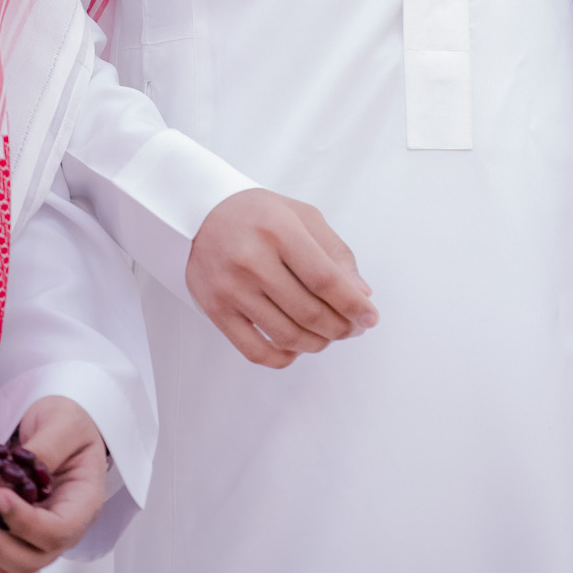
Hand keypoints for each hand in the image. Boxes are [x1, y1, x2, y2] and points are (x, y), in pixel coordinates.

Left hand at [0, 395, 107, 572]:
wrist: (57, 427)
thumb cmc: (69, 424)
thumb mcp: (64, 423)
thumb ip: (46, 446)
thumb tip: (15, 474)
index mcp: (83, 504)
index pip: (59, 530)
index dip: (27, 522)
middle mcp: (60, 530)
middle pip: (28, 558)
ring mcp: (33, 539)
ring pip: (2, 565)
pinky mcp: (8, 536)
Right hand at [186, 189, 378, 369]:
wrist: (202, 214)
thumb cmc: (260, 214)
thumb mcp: (303, 216)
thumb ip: (335, 252)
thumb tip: (362, 293)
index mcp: (278, 230)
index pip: (325, 280)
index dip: (353, 304)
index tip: (370, 318)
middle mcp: (251, 260)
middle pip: (308, 312)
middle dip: (340, 328)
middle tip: (353, 328)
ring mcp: (230, 288)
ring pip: (286, 336)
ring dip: (317, 344)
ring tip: (328, 335)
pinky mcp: (215, 309)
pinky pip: (254, 351)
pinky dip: (283, 358)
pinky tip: (297, 347)